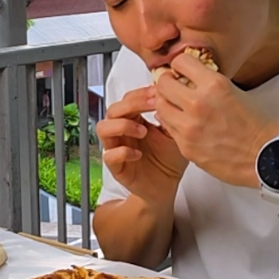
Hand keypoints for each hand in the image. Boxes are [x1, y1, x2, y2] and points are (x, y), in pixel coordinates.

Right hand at [97, 87, 187, 209]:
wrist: (168, 186)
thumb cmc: (170, 160)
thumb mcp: (175, 133)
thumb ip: (169, 116)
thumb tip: (165, 96)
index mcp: (134, 120)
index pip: (128, 99)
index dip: (140, 94)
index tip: (157, 92)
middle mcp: (122, 132)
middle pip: (113, 109)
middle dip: (132, 104)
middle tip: (152, 105)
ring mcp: (117, 148)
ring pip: (103, 128)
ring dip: (122, 125)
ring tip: (143, 131)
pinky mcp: (116, 167)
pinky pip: (109, 156)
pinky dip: (122, 152)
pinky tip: (138, 154)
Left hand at [154, 54, 278, 187]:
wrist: (264, 156)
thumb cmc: (255, 125)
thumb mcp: (234, 91)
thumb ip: (209, 85)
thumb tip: (189, 79)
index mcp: (214, 85)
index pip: (180, 61)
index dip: (179, 65)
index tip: (181, 70)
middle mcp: (198, 104)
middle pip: (163, 84)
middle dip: (167, 83)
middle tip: (172, 86)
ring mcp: (189, 127)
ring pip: (160, 106)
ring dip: (166, 103)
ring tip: (175, 106)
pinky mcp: (185, 146)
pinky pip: (167, 128)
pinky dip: (171, 122)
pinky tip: (181, 122)